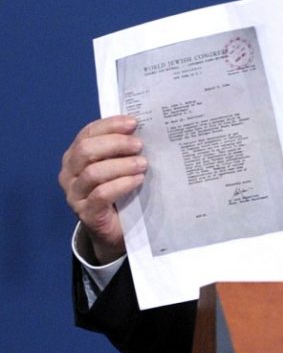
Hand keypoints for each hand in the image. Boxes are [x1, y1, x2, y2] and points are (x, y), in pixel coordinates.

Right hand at [58, 115, 147, 263]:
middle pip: (86, 150)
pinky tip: (138, 180)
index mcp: (75, 156)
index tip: (133, 123)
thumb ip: (123, 150)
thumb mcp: (119, 166)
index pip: (87, 133)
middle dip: (115, 144)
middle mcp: (69, 173)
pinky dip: (121, 184)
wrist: (117, 229)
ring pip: (93, 173)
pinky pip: (101, 195)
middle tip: (139, 145)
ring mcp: (75, 195)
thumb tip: (142, 130)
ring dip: (121, 165)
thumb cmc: (120, 191)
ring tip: (143, 164)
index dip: (110, 125)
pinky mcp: (86, 213)